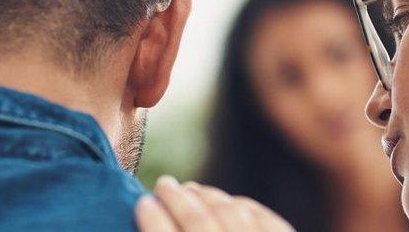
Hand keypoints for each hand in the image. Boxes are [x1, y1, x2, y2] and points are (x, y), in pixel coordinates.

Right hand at [135, 175, 294, 231]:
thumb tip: (150, 206)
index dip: (152, 220)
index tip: (143, 201)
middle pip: (198, 224)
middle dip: (176, 199)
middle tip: (162, 183)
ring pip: (230, 214)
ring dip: (208, 197)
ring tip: (191, 189)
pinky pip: (265, 220)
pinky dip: (244, 208)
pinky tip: (229, 203)